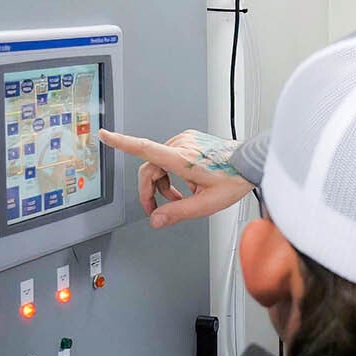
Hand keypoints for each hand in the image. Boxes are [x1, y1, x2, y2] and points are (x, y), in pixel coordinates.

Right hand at [98, 128, 255, 227]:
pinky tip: (186, 185)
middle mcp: (181, 145)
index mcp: (182, 158)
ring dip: (163, 183)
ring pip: (159, 163)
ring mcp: (186, 140)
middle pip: (149, 167)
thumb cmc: (234, 179)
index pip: (145, 148)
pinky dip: (171, 173)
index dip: (122, 142)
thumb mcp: (205, 204)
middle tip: (155, 210)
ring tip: (179, 199)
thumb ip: (177, 212)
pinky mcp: (191, 139)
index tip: (104, 135)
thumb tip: (155, 220)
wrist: (251, 163)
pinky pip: (170, 157)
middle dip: (150, 190)